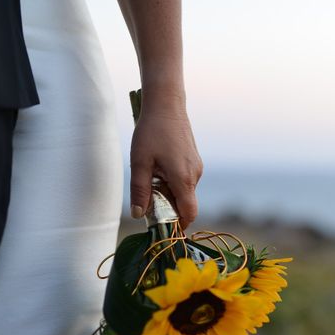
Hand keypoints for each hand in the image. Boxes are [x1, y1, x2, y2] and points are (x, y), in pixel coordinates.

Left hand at [129, 108, 202, 228]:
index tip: (164, 229)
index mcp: (183, 178)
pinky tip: (159, 169)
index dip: (178, 225)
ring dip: (170, 193)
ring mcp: (196, 167)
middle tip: (148, 202)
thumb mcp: (140, 163)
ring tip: (151, 179)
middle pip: (185, 203)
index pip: (189, 213)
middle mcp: (195, 175)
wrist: (166, 105)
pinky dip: (173, 182)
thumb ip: (140, 191)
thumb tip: (138, 214)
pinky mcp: (194, 161)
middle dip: (169, 208)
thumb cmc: (152, 131)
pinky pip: (185, 180)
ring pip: (185, 191)